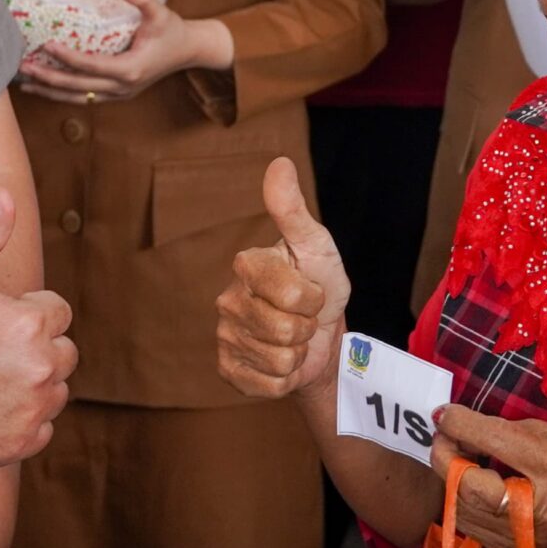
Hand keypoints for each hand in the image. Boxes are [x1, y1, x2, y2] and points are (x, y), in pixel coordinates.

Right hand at [0, 189, 74, 468]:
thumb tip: (7, 195)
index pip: (58, 312)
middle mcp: (38, 370)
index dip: (24, 313)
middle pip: (63, 352)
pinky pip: (42, 428)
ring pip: (55, 391)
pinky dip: (21, 420)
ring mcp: (29, 413)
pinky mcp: (16, 447)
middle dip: (34, 347)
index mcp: (27, 324)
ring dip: (31, 384)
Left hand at [20, 0, 228, 101]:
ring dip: (51, 92)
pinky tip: (46, 88)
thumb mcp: (160, 12)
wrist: (188, 51)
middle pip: (78, 87)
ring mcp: (119, 94)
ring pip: (78, 98)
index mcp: (131, 69)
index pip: (91, 65)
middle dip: (49, 79)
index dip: (67, 57)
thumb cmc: (172, 30)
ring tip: (26, 84)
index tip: (46, 44)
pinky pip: (86, 97)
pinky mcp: (117, 94)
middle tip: (23, 67)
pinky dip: (64, 93)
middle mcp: (122, 87)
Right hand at [216, 157, 350, 400]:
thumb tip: (279, 162)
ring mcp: (224, 336)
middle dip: (308, 328)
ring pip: (280, 360)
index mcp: (246, 264)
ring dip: (298, 354)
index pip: (294, 294)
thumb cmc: (320, 283)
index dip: (314, 298)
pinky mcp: (229, 370)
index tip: (311, 290)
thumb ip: (293, 210)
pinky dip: (285, 378)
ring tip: (294, 338)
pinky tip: (280, 360)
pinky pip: (268, 384)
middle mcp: (226, 299)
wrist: (321, 336)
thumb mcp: (316, 246)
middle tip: (303, 317)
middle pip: (287, 330)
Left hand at [428, 406, 546, 547]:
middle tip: (444, 436)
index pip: (493, 441)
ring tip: (458, 457)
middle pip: (466, 483)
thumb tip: (469, 425)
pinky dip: (461, 500)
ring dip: (449, 478)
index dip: (459, 424)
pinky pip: (470, 525)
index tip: (444, 413)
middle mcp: (536, 507)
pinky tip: (470, 483)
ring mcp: (524, 537)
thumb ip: (515, 430)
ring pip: (460, 508)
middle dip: (444, 454)